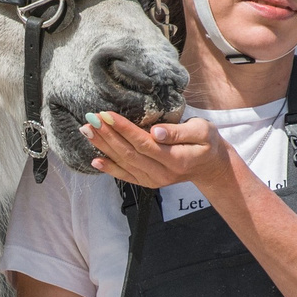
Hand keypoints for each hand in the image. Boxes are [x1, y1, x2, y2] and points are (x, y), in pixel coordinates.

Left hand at [83, 110, 237, 196]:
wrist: (209, 167)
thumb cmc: (206, 143)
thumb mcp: (202, 131)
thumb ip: (179, 132)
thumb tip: (156, 132)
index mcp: (176, 159)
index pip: (144, 143)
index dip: (124, 129)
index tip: (107, 115)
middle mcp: (162, 174)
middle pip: (130, 153)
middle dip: (108, 136)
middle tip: (90, 119)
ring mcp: (154, 180)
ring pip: (124, 163)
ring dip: (103, 147)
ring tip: (87, 131)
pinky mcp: (147, 182)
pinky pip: (125, 175)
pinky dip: (109, 168)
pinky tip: (95, 159)